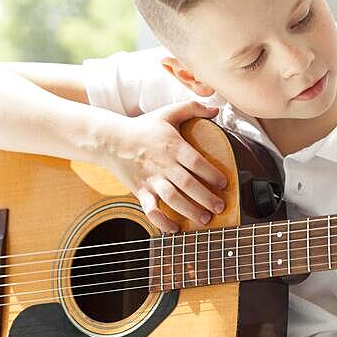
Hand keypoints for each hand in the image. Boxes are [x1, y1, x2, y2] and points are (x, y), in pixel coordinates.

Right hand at [99, 101, 227, 232]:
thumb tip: (215, 108)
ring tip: (205, 219)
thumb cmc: (143, 127)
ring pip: (172, 199)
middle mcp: (163, 165)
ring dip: (189, 211)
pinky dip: (162, 222)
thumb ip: (192, 108)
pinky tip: (175, 229)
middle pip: (188, 184)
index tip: (224, 183)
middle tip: (220, 207)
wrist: (111, 140)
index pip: (197, 162)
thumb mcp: (168, 113)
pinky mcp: (140, 191)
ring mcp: (151, 180)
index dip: (212, 174)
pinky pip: (151, 210)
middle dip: (206, 198)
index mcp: (173, 146)